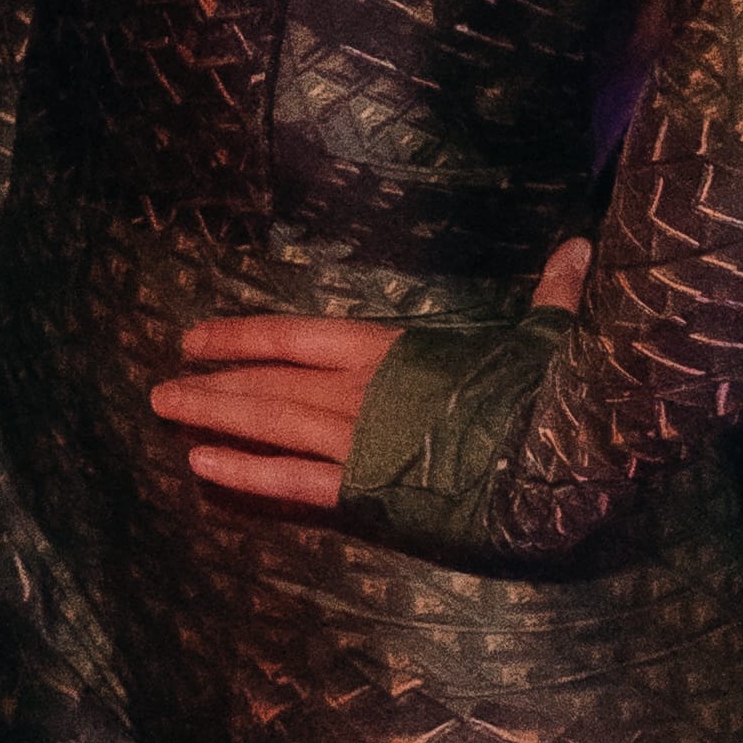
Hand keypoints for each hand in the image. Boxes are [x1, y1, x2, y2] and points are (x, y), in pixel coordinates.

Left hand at [149, 234, 592, 510]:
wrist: (556, 453)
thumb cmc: (547, 391)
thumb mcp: (544, 333)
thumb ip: (551, 295)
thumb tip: (581, 248)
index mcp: (389, 348)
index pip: (294, 334)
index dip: (241, 335)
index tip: (194, 337)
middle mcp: (358, 389)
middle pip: (268, 380)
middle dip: (213, 382)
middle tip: (160, 387)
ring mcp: (356, 440)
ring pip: (268, 424)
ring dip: (212, 417)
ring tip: (164, 413)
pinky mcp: (368, 494)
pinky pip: (293, 483)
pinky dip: (245, 475)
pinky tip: (201, 469)